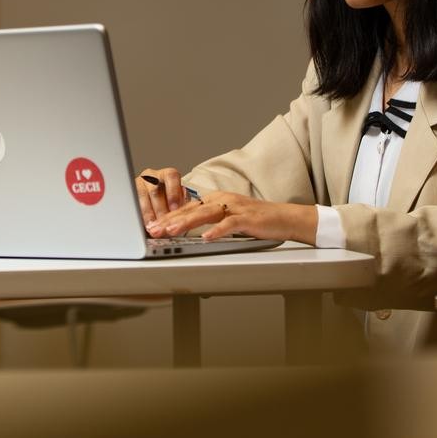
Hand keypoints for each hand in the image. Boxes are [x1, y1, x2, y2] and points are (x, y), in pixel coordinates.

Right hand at [135, 167, 189, 224]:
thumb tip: (182, 211)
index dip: (173, 193)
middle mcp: (153, 176)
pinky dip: (139, 214)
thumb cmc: (170, 202)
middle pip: (156, 190)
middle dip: (160, 209)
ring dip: (148, 213)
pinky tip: (143, 223)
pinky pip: (134, 202)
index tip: (175, 208)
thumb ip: (182, 203)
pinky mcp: (131, 192)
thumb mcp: (180, 200)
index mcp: (168, 174)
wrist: (158, 204)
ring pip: (143, 196)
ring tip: (153, 226)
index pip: (171, 177)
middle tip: (164, 223)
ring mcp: (140, 183)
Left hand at [146, 192, 317, 244]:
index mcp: (216, 200)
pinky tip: (206, 238)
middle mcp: (223, 200)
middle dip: (170, 220)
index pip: (187, 208)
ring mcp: (235, 208)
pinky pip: (230, 224)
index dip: (168, 217)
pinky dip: (218, 231)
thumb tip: (188, 229)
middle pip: (191, 210)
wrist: (284, 218)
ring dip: (186, 223)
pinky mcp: (248, 218)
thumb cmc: (256, 220)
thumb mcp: (228, 218)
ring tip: (171, 231)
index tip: (152, 226)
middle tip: (153, 229)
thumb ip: (210, 221)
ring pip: (205, 214)